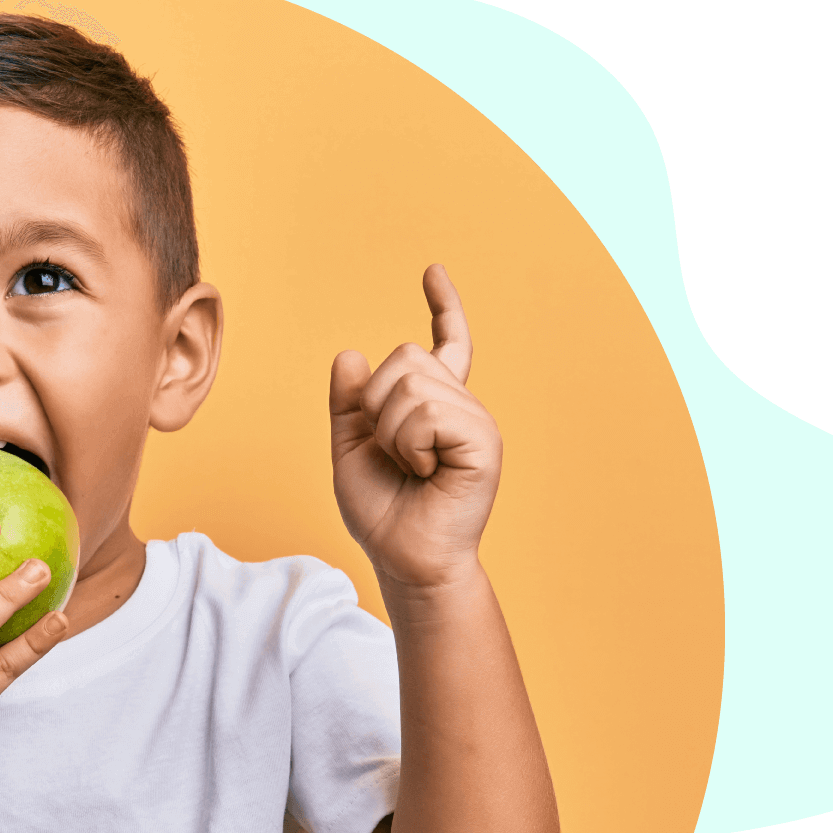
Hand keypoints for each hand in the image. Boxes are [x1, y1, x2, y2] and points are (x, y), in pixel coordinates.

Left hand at [329, 265, 502, 589]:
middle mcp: (461, 405)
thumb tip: (350, 354)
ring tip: (410, 467)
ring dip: (390, 432)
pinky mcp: (484, 441)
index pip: (445, 343)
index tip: (432, 272)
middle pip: (405, 357)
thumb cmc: (381, 512)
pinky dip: (409, 444)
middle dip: (376, 406)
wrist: (403, 559)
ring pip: (411, 385)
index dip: (442, 306)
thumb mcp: (349, 450)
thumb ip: (348, 404)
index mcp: (434, 405)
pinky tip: (425, 471)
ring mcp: (476, 420)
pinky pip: (427, 413)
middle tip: (392, 454)